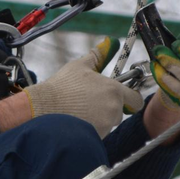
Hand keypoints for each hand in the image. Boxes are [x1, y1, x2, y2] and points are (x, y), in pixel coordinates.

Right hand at [24, 37, 143, 137]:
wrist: (43, 109)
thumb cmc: (61, 86)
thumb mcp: (79, 66)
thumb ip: (98, 56)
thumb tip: (110, 42)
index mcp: (114, 90)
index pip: (136, 99)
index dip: (130, 99)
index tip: (122, 99)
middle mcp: (114, 108)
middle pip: (120, 112)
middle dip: (109, 109)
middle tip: (90, 103)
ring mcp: (105, 124)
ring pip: (108, 123)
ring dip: (99, 119)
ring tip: (80, 111)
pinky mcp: (96, 136)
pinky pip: (98, 133)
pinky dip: (90, 129)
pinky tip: (77, 121)